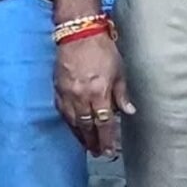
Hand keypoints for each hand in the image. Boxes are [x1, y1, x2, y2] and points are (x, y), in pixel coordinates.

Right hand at [53, 29, 132, 157]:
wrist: (78, 33)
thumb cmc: (101, 49)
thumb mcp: (119, 70)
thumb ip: (122, 93)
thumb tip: (128, 112)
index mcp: (99, 92)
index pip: (104, 123)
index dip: (107, 139)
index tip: (110, 150)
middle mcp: (81, 96)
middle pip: (88, 126)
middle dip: (94, 142)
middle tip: (99, 153)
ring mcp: (67, 93)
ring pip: (73, 122)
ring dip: (80, 136)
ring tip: (87, 145)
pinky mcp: (57, 88)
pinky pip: (62, 112)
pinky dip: (69, 122)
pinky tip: (74, 127)